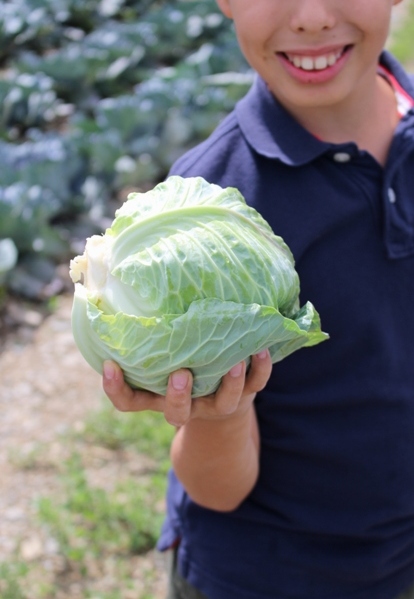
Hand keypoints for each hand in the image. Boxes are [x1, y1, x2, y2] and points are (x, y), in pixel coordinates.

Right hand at [102, 349, 271, 426]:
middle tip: (180, 374)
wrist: (224, 397)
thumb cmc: (182, 367)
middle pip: (177, 413)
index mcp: (158, 397)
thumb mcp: (161, 358)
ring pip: (223, 402)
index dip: (116, 389)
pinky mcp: (244, 394)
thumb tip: (123, 292)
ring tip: (235, 362)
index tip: (110, 365)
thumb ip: (149, 339)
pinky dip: (260, 369)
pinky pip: (255, 386)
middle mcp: (187, 406)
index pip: (129, 402)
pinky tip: (261, 349)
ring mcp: (216, 403)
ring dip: (229, 384)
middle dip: (178, 396)